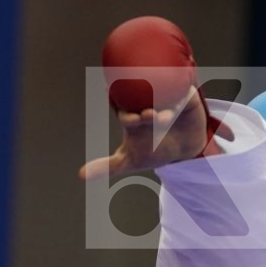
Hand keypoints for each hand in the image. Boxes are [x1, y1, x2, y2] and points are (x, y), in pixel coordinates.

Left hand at [79, 87, 231, 182]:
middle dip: (141, 105)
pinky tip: (180, 100)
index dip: (123, 110)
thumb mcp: (130, 160)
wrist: (184, 150)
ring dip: (161, 103)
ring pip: (161, 94)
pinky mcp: (185, 96)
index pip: (120, 104)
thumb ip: (107, 166)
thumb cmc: (154, 151)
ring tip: (162, 119)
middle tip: (146, 117)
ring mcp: (165, 96)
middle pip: (140, 96)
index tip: (129, 120)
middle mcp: (145, 99)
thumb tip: (80, 175)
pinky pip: (183, 91)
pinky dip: (181, 95)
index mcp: (129, 110)